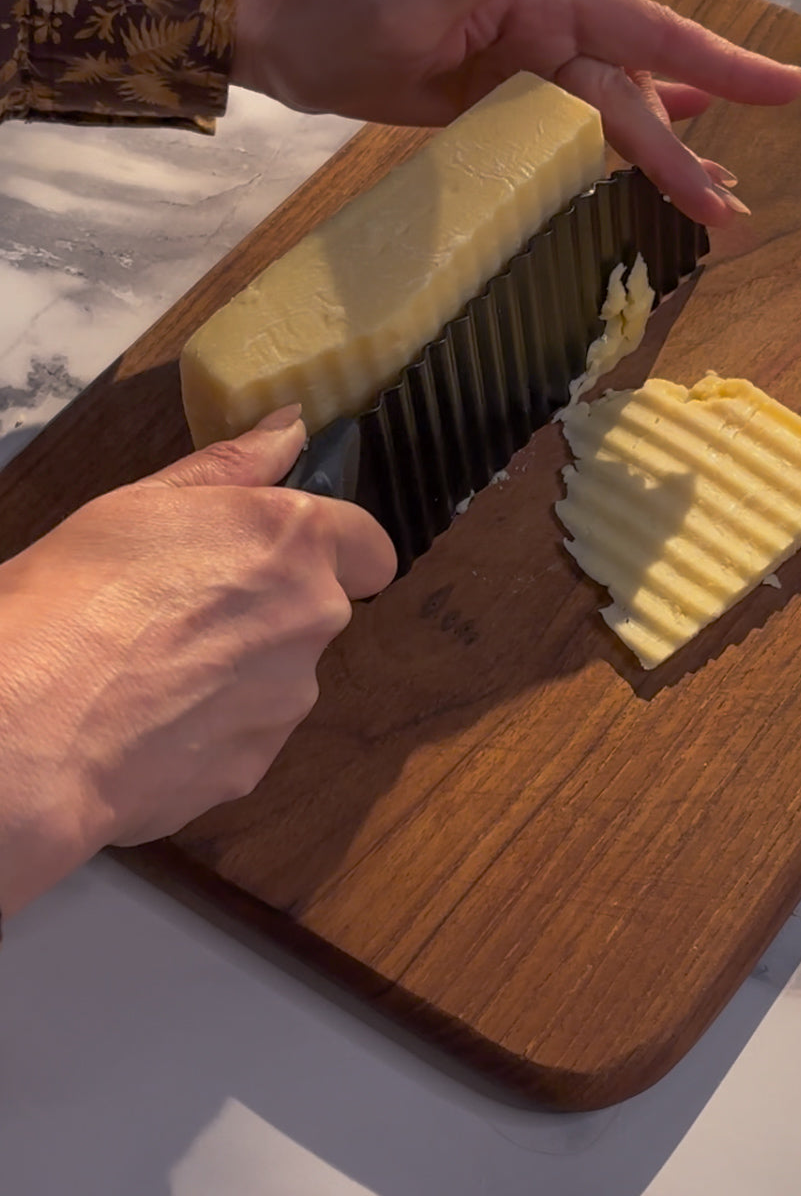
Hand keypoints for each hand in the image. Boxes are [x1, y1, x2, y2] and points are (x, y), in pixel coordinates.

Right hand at [0, 407, 395, 914]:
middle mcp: (312, 619)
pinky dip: (210, 729)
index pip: (371, 547)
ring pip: (281, 678)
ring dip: (238, 672)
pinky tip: (147, 719)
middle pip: (317, 612)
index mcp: (293, 542)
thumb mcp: (143, 503)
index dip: (336, 550)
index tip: (284, 556)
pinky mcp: (257, 766)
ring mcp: (288, 700)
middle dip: (268, 610)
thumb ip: (233, 466)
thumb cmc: (74, 597)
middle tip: (182, 610)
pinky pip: (245, 736)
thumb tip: (290, 429)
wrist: (32, 724)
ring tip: (152, 670)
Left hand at [233, 0, 800, 227]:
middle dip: (690, 153)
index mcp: (548, 1)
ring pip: (621, 113)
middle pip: (642, 96)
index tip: (789, 89)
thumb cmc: (344, 14)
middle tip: (734, 213)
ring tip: (719, 202)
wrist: (291, 36)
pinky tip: (669, 150)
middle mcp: (554, 31)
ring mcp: (533, 67)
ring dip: (670, 153)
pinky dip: (626, 140)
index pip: (652, 38)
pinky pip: (582, 125)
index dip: (725, 66)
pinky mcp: (508, 100)